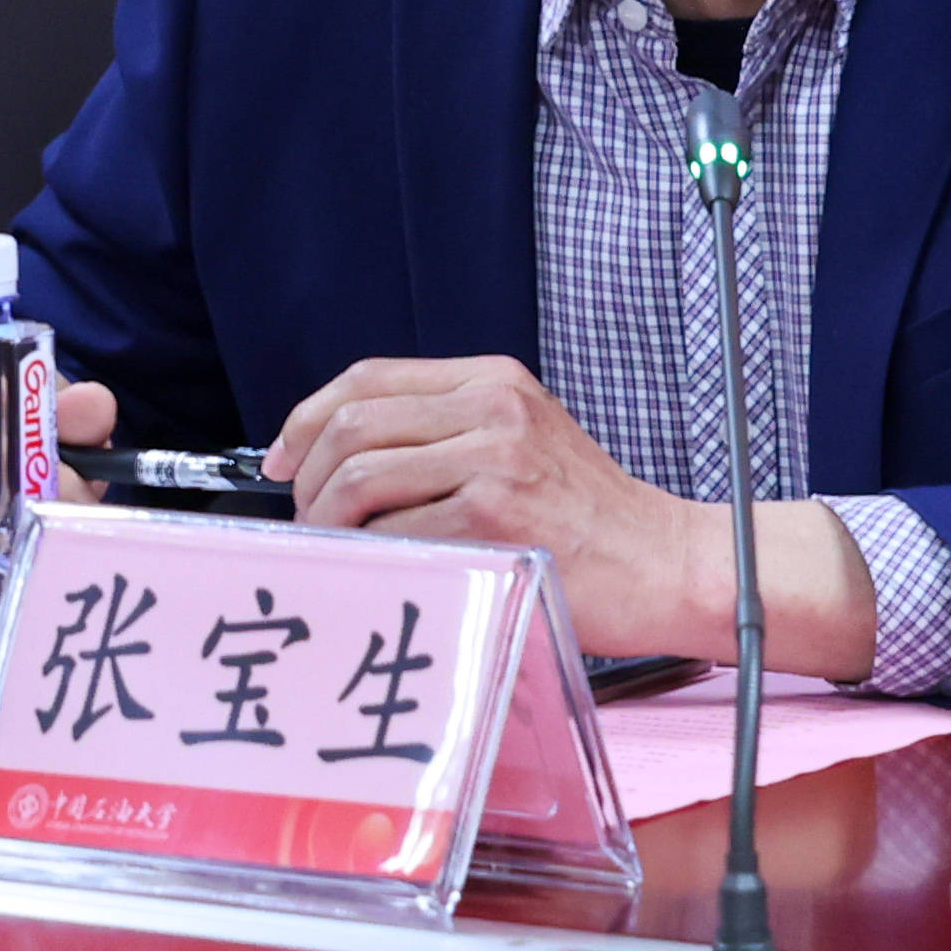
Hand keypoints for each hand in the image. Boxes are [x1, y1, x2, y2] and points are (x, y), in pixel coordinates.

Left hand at [260, 354, 874, 671]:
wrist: (666, 562)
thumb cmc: (594, 519)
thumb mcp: (527, 441)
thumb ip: (450, 433)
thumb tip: (343, 460)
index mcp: (495, 380)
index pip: (368, 377)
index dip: (307, 418)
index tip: (283, 458)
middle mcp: (493, 406)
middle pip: (352, 425)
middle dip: (308, 479)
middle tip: (306, 520)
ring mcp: (494, 459)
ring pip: (361, 476)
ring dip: (326, 522)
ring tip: (335, 551)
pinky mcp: (495, 516)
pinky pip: (396, 532)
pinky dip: (369, 555)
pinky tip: (377, 572)